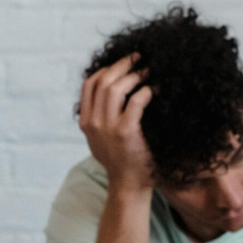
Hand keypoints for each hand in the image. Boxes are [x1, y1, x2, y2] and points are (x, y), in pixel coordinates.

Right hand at [78, 53, 155, 195]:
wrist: (129, 185)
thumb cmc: (123, 160)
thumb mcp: (103, 138)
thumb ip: (103, 118)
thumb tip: (114, 92)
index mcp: (86, 122)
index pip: (89, 84)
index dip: (107, 68)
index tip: (123, 62)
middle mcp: (93, 122)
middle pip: (103, 81)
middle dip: (122, 65)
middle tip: (140, 57)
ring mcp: (107, 127)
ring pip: (115, 88)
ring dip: (134, 75)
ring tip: (148, 70)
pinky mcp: (125, 132)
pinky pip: (136, 101)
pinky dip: (146, 91)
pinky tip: (155, 89)